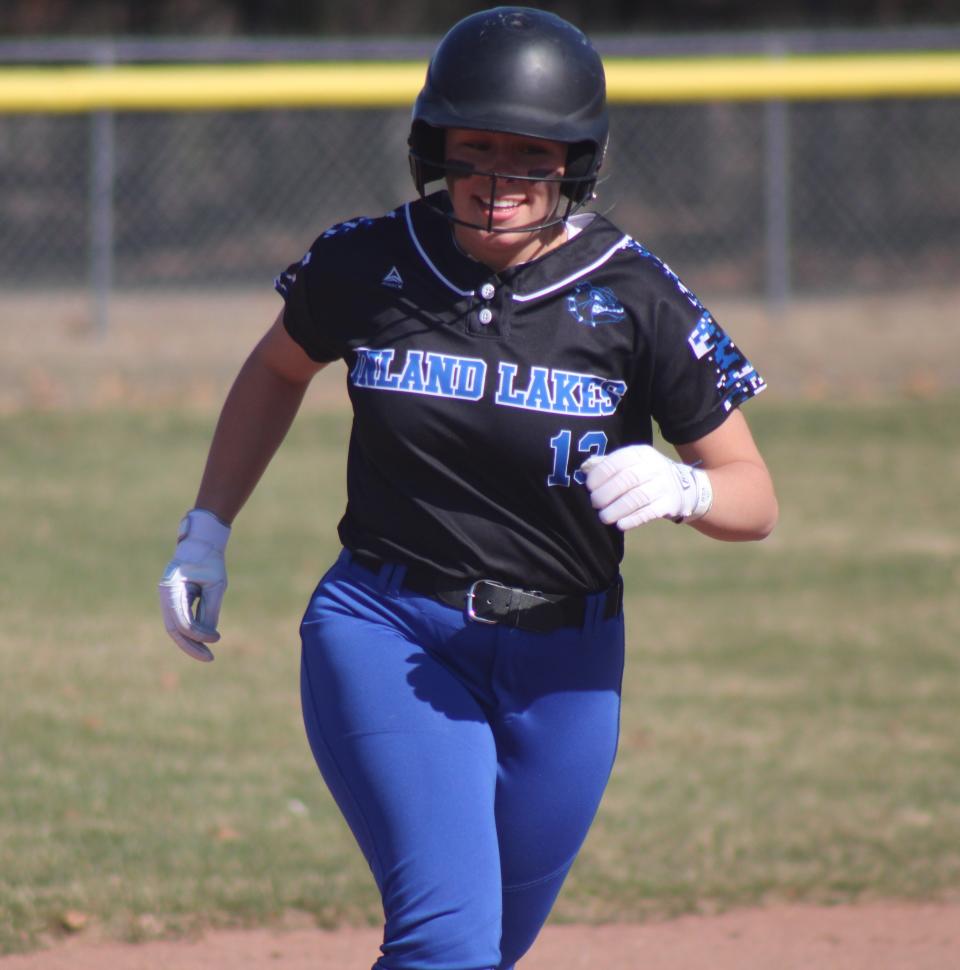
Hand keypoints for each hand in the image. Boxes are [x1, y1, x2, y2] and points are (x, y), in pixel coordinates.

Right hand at [158, 509, 230, 661]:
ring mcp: (168, 598)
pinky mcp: (174, 600)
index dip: (198, 634)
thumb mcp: (216, 584)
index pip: (182, 621)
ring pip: (176, 627)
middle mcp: (166, 595)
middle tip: (209, 658)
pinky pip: (180, 620)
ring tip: (207, 654)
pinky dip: (191, 632)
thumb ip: (210, 609)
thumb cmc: (210, 561)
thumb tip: (209, 636)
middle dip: (191, 646)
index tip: (216, 639)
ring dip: (190, 641)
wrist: (201, 542)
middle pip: (174, 629)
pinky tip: (204, 641)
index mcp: (171, 588)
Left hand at [582, 445, 712, 529]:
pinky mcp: (669, 504)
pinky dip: (633, 519)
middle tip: (595, 503)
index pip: (619, 460)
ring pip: (638, 497)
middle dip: (607, 493)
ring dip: (617, 509)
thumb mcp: (630, 463)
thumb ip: (607, 465)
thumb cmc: (644, 475)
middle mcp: (654, 467)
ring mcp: (664, 485)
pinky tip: (620, 524)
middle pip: (628, 479)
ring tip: (604, 517)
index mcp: (641, 454)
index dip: (601, 473)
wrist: (683, 486)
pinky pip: (649, 512)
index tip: (589, 486)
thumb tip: (583, 469)